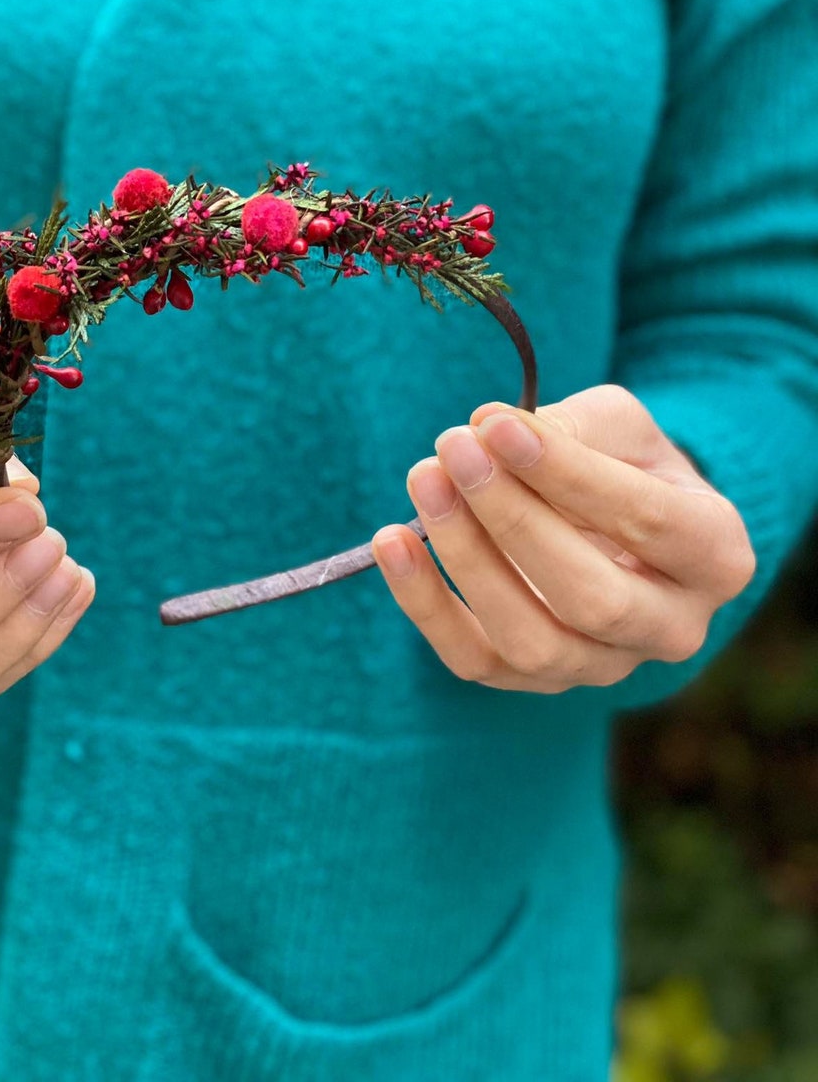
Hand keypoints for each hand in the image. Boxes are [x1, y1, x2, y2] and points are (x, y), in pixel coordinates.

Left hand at [370, 384, 755, 692]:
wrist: (617, 520)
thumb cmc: (624, 463)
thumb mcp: (619, 426)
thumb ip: (570, 426)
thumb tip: (489, 432)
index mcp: (715, 554)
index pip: (646, 520)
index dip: (565, 473)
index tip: (494, 426)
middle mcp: (673, 627)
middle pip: (591, 597)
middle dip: (512, 521)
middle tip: (453, 450)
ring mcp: (604, 666)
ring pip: (532, 641)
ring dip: (466, 558)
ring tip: (424, 481)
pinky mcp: (536, 681)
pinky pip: (474, 659)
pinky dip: (425, 603)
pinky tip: (392, 541)